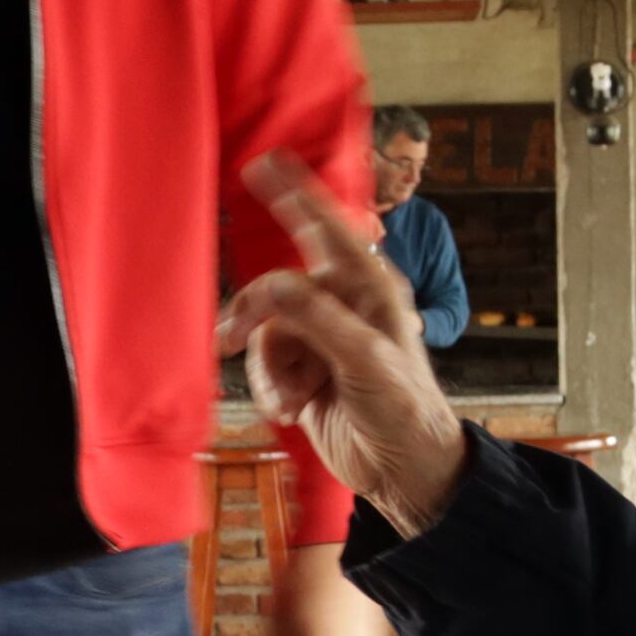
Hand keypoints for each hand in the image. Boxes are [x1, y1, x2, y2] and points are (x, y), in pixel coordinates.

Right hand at [221, 156, 473, 532]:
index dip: (294, 194)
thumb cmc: (404, 408)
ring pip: (265, 332)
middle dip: (253, 315)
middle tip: (228, 338)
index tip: (261, 164)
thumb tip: (271, 286)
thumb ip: (317, 319)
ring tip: (288, 398)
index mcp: (368, 288)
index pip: (326, 228)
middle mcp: (342, 306)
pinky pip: (266, 365)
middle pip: (276, 288)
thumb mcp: (365, 359)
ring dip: (268, 368)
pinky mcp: (304, 373)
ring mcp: (320, 340)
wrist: (406, 471)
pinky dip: (271, 388)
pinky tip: (290, 412)